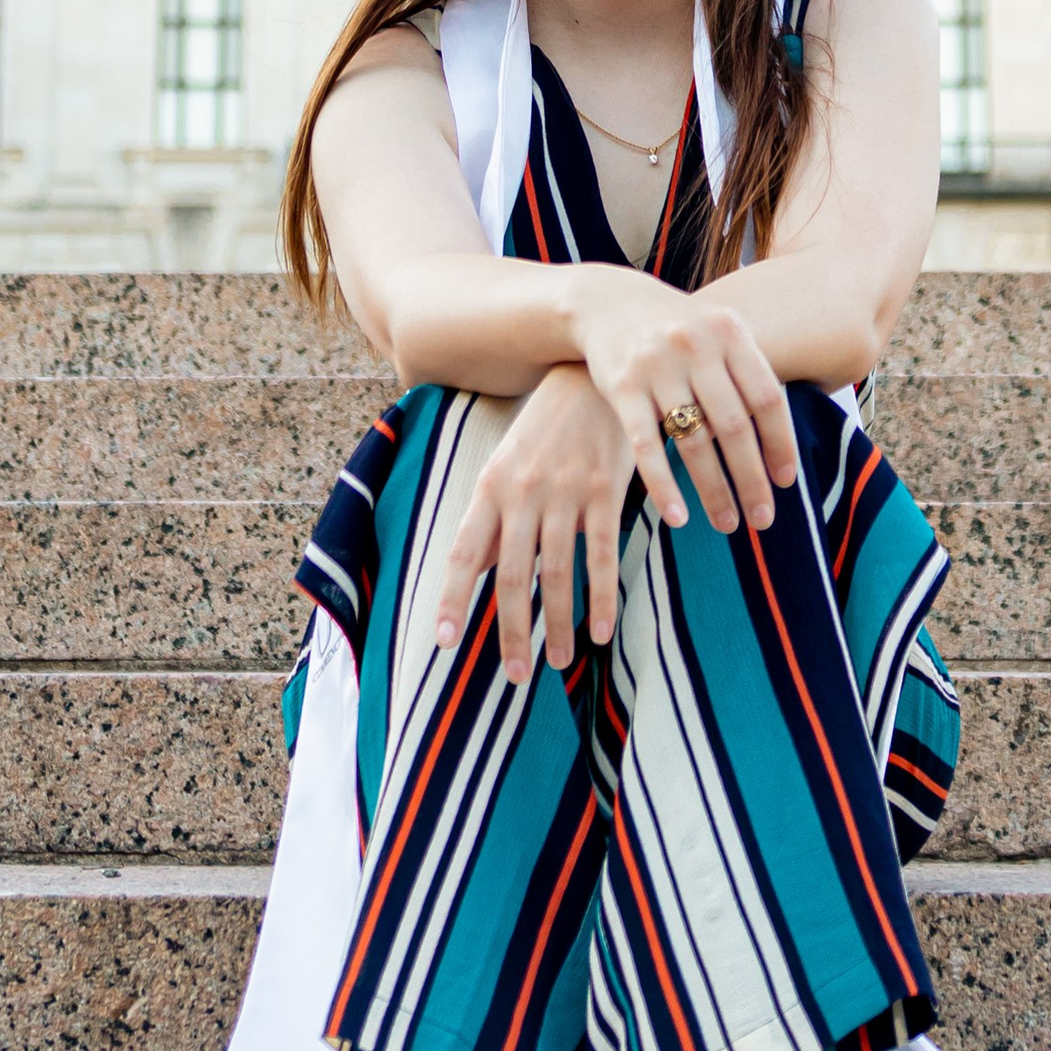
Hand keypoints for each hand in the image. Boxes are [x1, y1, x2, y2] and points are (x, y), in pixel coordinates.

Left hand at [434, 366, 675, 683]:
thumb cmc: (544, 429)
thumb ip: (493, 520)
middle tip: (516, 675)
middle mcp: (523, 493)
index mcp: (490, 487)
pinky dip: (601, 597)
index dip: (453, 598)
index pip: (464, 552)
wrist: (591, 376)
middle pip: (513, 575)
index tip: (445, 641)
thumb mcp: (507, 466)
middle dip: (513, 630)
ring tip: (560, 662)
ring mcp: (566, 492)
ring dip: (560, 624)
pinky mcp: (605, 491)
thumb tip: (477, 571)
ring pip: (558, 572)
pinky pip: (601, 554)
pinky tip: (601, 630)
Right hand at [571, 271, 798, 536]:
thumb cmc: (677, 328)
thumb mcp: (717, 332)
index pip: (767, 399)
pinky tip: (679, 517)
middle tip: (764, 519)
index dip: (780, 444)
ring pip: (693, 441)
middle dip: (752, 478)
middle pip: (734, 426)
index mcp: (729, 333)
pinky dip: (664, 485)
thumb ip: (748, 374)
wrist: (607, 300)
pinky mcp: (622, 387)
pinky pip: (647, 446)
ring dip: (714, 490)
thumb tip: (785, 440)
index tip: (787, 482)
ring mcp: (657, 366)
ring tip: (727, 523)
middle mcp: (696, 347)